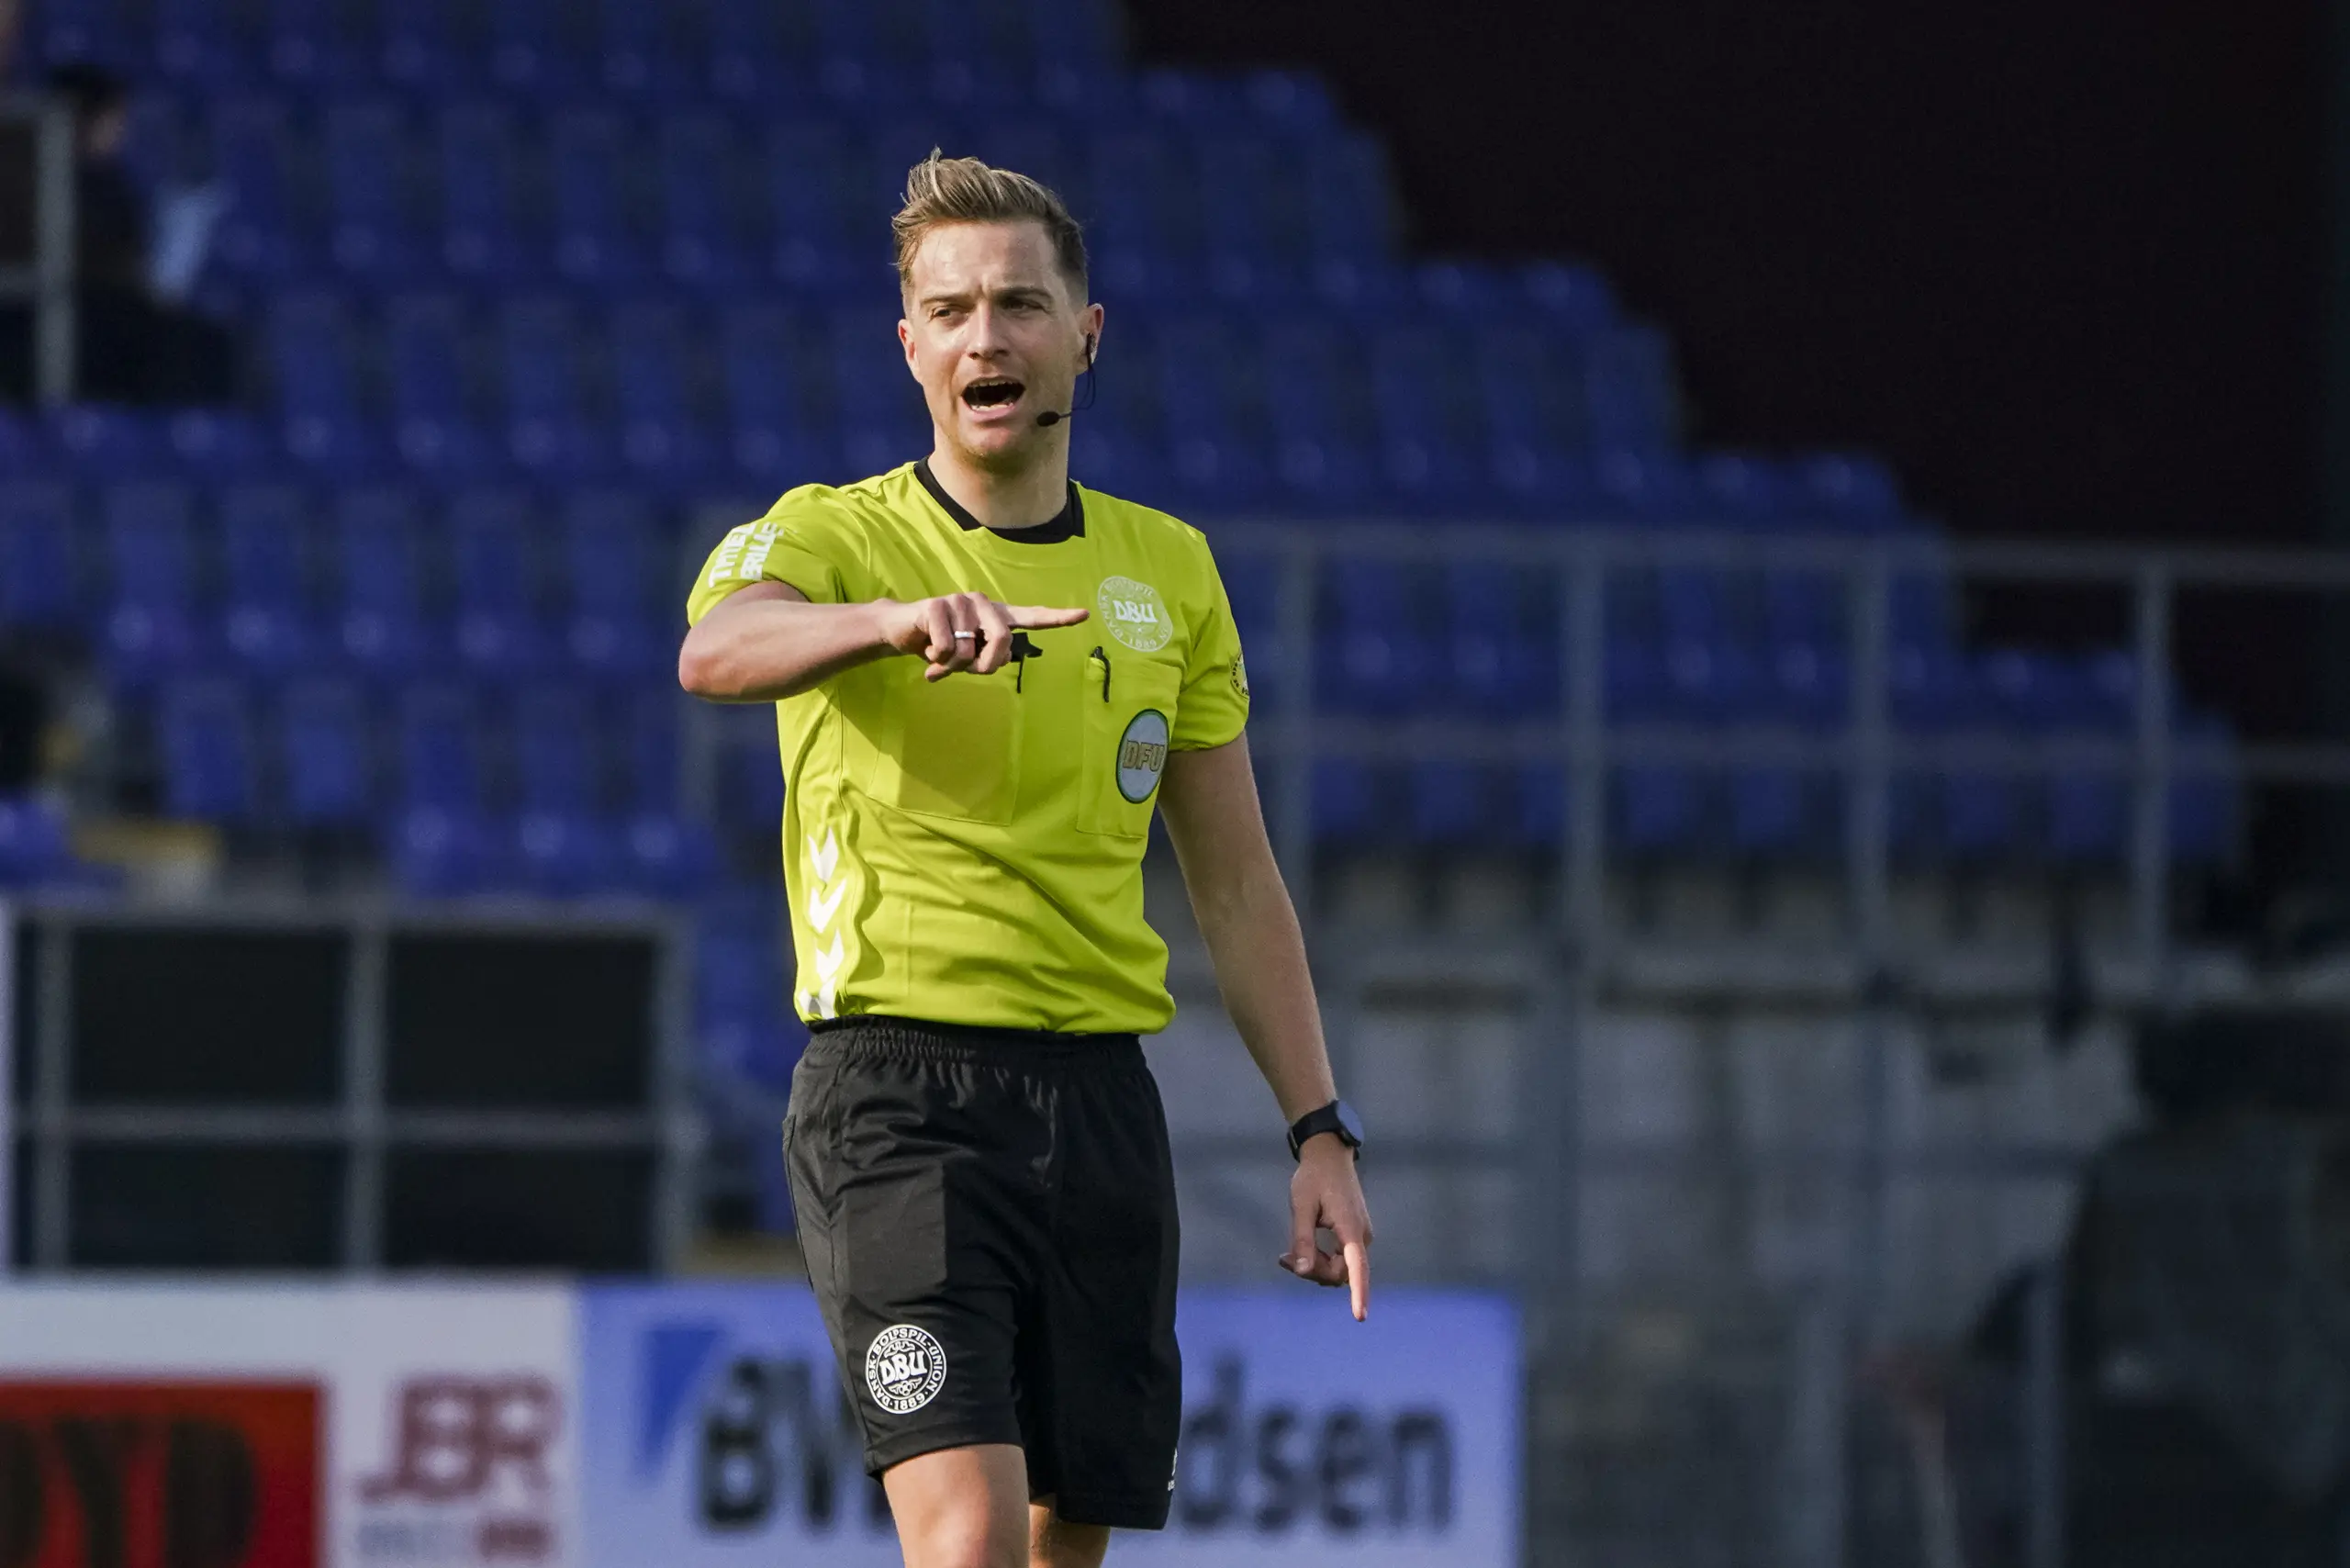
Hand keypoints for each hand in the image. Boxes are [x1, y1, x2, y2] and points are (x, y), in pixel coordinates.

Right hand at [875, 593, 1087, 681]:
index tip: (1083, 615)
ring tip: (940, 657)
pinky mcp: (936, 606)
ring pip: (969, 650)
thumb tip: (998, 661)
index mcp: (996, 616)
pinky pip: (947, 646)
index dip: (1057, 619)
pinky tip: (927, 650)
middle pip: (1002, 641)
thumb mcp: (970, 656)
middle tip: (966, 670)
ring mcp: (959, 601)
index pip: (1031, 617)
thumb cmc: (944, 644)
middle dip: (985, 665)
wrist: (903, 630)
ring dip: (952, 665)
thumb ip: (988, 658)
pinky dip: (936, 659)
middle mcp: (982, 603)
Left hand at [1279, 1135, 1372, 1320]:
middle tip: (1284, 1259)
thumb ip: (1302, 1239)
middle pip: (1340, 1272)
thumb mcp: (1301, 1206)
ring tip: (1287, 1255)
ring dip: (1315, 1267)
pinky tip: (1300, 1251)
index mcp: (1350, 1227)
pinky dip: (1320, 1260)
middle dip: (1313, 1272)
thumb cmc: (1313, 1178)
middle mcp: (1361, 1236)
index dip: (1359, 1293)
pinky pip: (1339, 1259)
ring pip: (1339, 1268)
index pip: (1358, 1267)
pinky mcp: (1354, 1236)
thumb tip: (1301, 1271)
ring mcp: (1360, 1236)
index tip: (1359, 1316)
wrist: (1329, 1156)